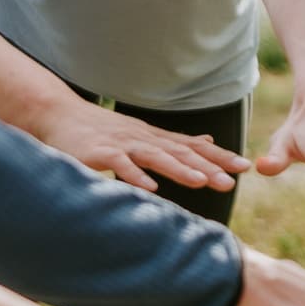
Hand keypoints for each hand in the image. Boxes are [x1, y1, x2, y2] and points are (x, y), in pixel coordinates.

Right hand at [40, 102, 249, 192]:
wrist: (59, 115)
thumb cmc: (102, 131)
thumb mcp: (143, 135)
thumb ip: (174, 142)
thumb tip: (208, 143)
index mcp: (155, 139)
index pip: (193, 148)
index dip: (219, 157)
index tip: (245, 166)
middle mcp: (144, 140)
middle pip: (181, 154)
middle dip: (208, 167)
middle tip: (232, 180)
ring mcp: (122, 145)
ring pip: (156, 157)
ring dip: (179, 170)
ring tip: (201, 183)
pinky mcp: (100, 153)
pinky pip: (119, 166)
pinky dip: (134, 176)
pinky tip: (149, 189)